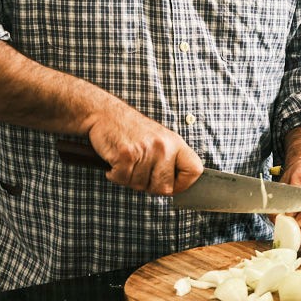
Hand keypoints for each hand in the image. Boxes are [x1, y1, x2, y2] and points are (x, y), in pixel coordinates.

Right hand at [86, 101, 202, 195]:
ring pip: (140, 186)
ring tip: (126, 161)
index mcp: (175, 143)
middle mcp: (163, 146)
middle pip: (165, 188)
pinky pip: (122, 179)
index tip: (172, 185)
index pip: (195, 171)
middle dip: (149, 186)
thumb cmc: (131, 128)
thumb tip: (174, 187)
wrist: (105, 112)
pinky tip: (115, 161)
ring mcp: (146, 150)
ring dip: (129, 179)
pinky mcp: (126, 154)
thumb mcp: (159, 139)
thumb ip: (169, 159)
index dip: (184, 184)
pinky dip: (115, 174)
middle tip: (139, 172)